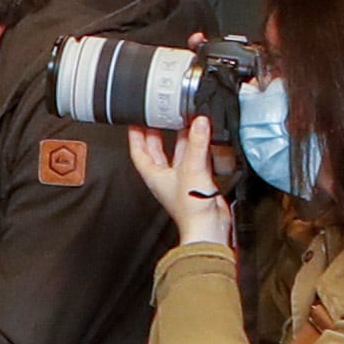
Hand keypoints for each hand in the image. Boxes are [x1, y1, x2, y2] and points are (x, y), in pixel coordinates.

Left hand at [124, 114, 238, 246]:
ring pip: (178, 154)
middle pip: (157, 150)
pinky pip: (196, 160)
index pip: (138, 152)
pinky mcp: (198, 182)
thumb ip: (196, 143)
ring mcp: (182, 179)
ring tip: (184, 121)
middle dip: (158, 133)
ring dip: (182, 138)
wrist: (209, 227)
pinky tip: (205, 140)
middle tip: (159, 116)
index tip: (135, 120)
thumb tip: (198, 123)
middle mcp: (165, 177)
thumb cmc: (190, 208)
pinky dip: (199, 149)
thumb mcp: (191, 168)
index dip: (135, 136)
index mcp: (153, 175)